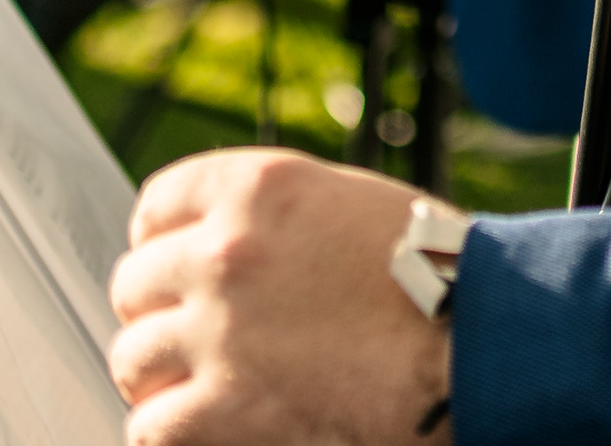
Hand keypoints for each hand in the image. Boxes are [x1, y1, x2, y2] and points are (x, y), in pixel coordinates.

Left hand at [109, 148, 449, 445]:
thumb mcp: (348, 205)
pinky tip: (208, 427)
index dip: (165, 245)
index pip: (156, 208)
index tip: (178, 270)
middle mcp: (225, 252)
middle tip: (200, 338)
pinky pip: (150, 425)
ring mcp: (217, 333)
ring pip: (133, 358)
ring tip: (206, 388)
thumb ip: (274, 217)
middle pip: (136, 285)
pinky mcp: (218, 410)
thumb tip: (217, 244)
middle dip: (165, 313)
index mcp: (258, 189)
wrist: (477, 345)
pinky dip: (172, 430)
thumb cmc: (435, 276)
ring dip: (164, 376)